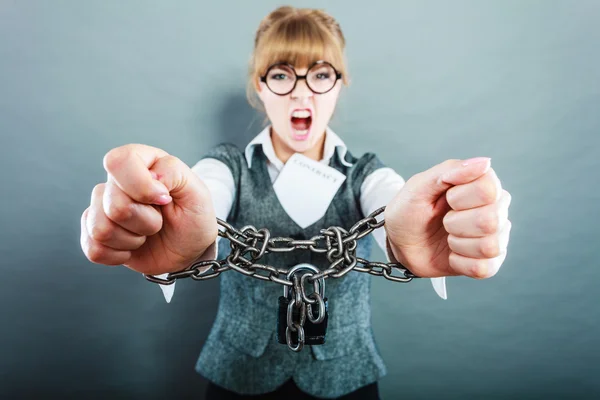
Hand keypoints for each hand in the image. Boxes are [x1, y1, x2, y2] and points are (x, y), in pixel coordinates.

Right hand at [80, 144, 217, 274]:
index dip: (140, 185)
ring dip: (132, 239)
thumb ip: (173, 172)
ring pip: (101, 229)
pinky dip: (119, 255)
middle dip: (146, 221)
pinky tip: (133, 248)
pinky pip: (93, 249)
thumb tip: (149, 176)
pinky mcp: (95, 235)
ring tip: (147, 233)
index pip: (118, 161)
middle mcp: (116, 183)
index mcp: (140, 162)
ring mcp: (102, 209)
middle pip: (113, 204)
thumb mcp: (197, 191)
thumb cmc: (193, 216)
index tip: (164, 199)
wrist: (190, 248)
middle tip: (160, 221)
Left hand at [384, 157, 511, 278]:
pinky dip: (460, 263)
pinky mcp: (490, 261)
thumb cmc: (410, 210)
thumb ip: (448, 171)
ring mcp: (496, 236)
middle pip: (490, 220)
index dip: (459, 198)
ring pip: (490, 246)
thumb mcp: (418, 187)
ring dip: (458, 244)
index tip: (445, 199)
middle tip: (444, 221)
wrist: (400, 242)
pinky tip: (452, 254)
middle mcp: (496, 208)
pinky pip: (485, 268)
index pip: (488, 190)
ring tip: (448, 237)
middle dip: (455, 224)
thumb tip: (484, 162)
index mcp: (482, 184)